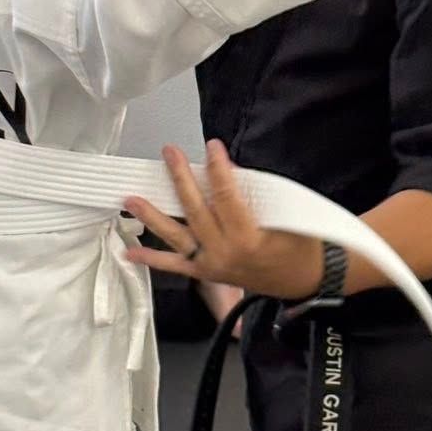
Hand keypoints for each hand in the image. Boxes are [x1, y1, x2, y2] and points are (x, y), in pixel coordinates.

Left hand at [123, 142, 325, 301]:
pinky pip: (174, 265)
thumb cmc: (299, 249)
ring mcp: (211, 264)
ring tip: (131, 199)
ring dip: (151, 217)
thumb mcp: (287, 218)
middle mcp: (224, 252)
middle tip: (169, 154)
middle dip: (180, 178)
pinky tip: (129, 251)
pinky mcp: (205, 273)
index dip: (218, 168)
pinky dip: (152, 258)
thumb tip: (227, 171)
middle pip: (195, 210)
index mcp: (247, 238)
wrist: (302, 283)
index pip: (226, 196)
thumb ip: (256, 196)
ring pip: (176, 236)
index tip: (212, 147)